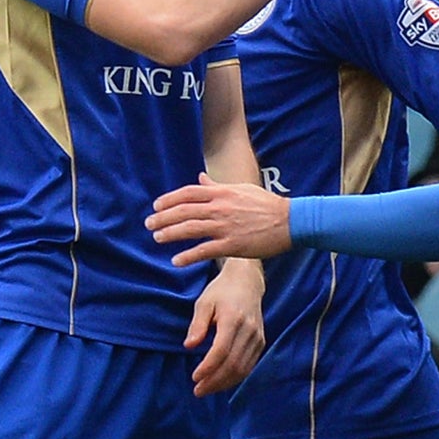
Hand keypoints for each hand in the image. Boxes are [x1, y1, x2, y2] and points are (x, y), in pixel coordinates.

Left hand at [148, 173, 294, 264]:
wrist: (290, 221)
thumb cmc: (267, 204)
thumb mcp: (241, 189)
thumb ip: (217, 186)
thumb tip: (201, 177)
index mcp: (222, 193)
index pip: (188, 193)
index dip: (169, 200)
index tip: (156, 207)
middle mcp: (220, 207)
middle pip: (183, 211)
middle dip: (163, 218)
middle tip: (149, 225)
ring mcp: (225, 226)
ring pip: (190, 229)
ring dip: (170, 234)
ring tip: (157, 238)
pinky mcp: (232, 245)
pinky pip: (204, 250)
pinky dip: (188, 256)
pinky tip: (176, 260)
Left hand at [186, 257, 265, 396]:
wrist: (247, 283)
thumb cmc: (221, 292)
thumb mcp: (204, 303)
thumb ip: (197, 325)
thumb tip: (189, 346)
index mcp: (233, 319)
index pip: (221, 350)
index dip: (208, 367)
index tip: (194, 377)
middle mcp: (249, 330)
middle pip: (233, 364)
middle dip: (214, 381)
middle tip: (198, 390)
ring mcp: (257, 338)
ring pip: (243, 368)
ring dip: (224, 383)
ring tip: (207, 389)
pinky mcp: (260, 343)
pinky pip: (249, 366)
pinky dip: (235, 377)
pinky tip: (221, 382)